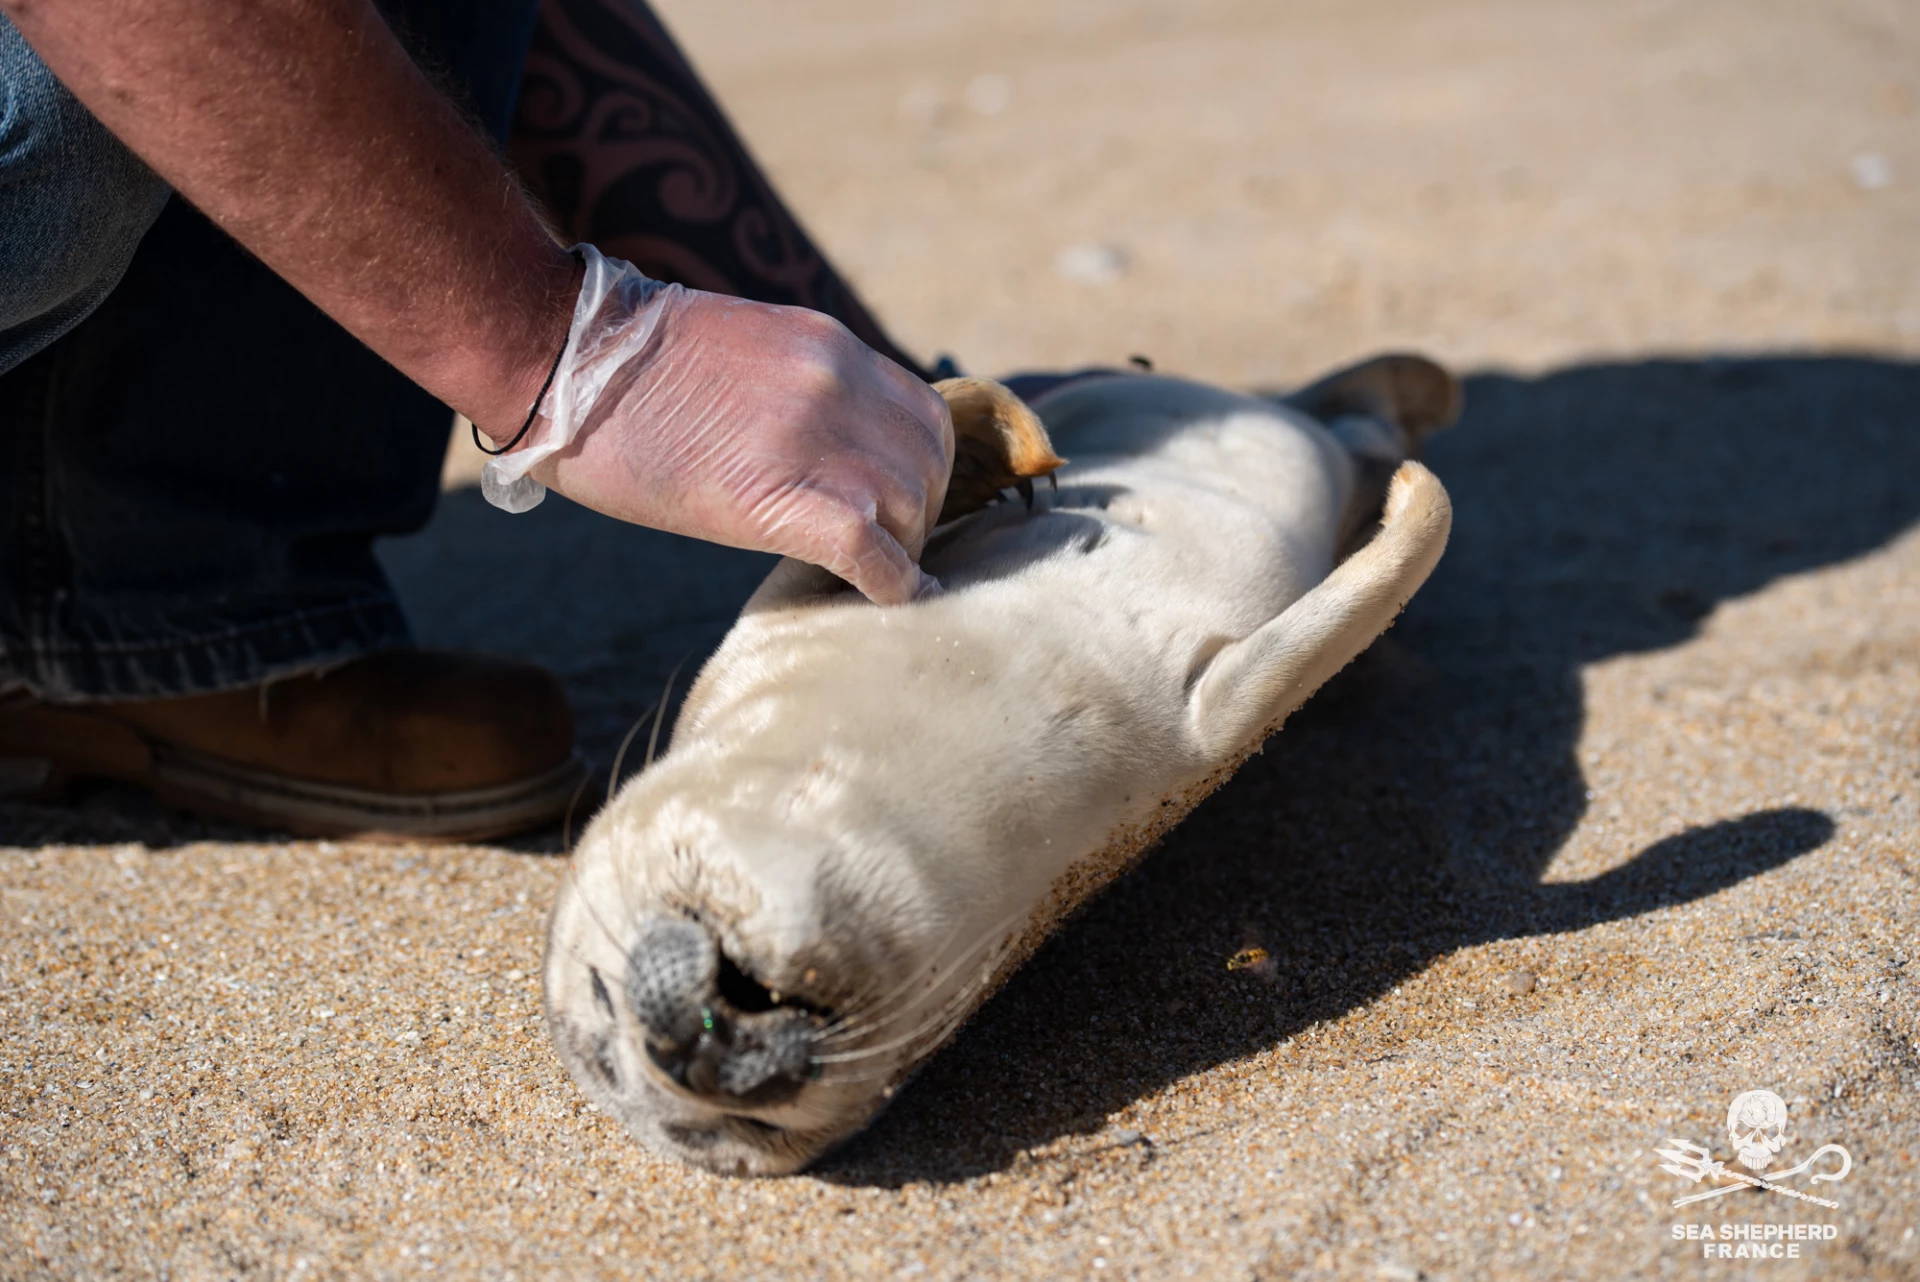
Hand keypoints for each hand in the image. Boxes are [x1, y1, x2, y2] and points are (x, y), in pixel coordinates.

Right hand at [484, 249, 952, 605]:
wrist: (562, 355)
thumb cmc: (624, 366)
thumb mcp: (741, 350)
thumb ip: (799, 387)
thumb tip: (821, 446)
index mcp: (829, 347)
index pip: (921, 416)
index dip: (918, 471)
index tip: (896, 506)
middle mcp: (838, 383)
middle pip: (929, 465)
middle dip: (918, 514)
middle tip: (884, 547)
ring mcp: (814, 434)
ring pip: (912, 507)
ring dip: (902, 548)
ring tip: (869, 572)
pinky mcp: (780, 494)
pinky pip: (871, 550)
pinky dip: (891, 584)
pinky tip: (890, 601)